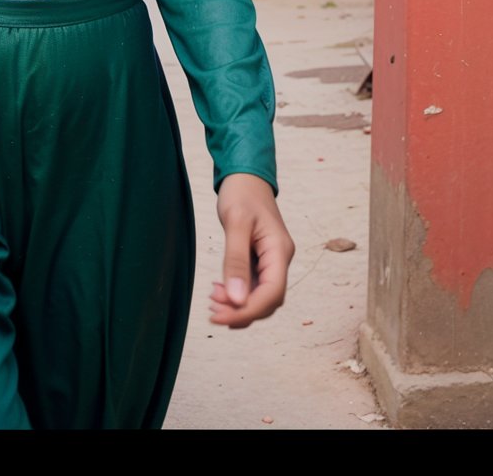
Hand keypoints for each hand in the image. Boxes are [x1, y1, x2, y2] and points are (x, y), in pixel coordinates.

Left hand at [210, 173, 294, 328]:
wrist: (246, 175)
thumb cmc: (242, 193)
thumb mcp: (236, 223)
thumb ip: (236, 261)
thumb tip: (237, 300)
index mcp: (280, 250)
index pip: (272, 293)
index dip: (248, 311)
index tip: (221, 316)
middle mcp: (280, 259)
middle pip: (268, 301)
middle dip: (241, 311)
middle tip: (212, 310)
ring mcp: (272, 261)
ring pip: (261, 296)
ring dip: (238, 306)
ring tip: (213, 299)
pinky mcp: (261, 260)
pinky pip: (254, 286)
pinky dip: (237, 295)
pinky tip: (219, 291)